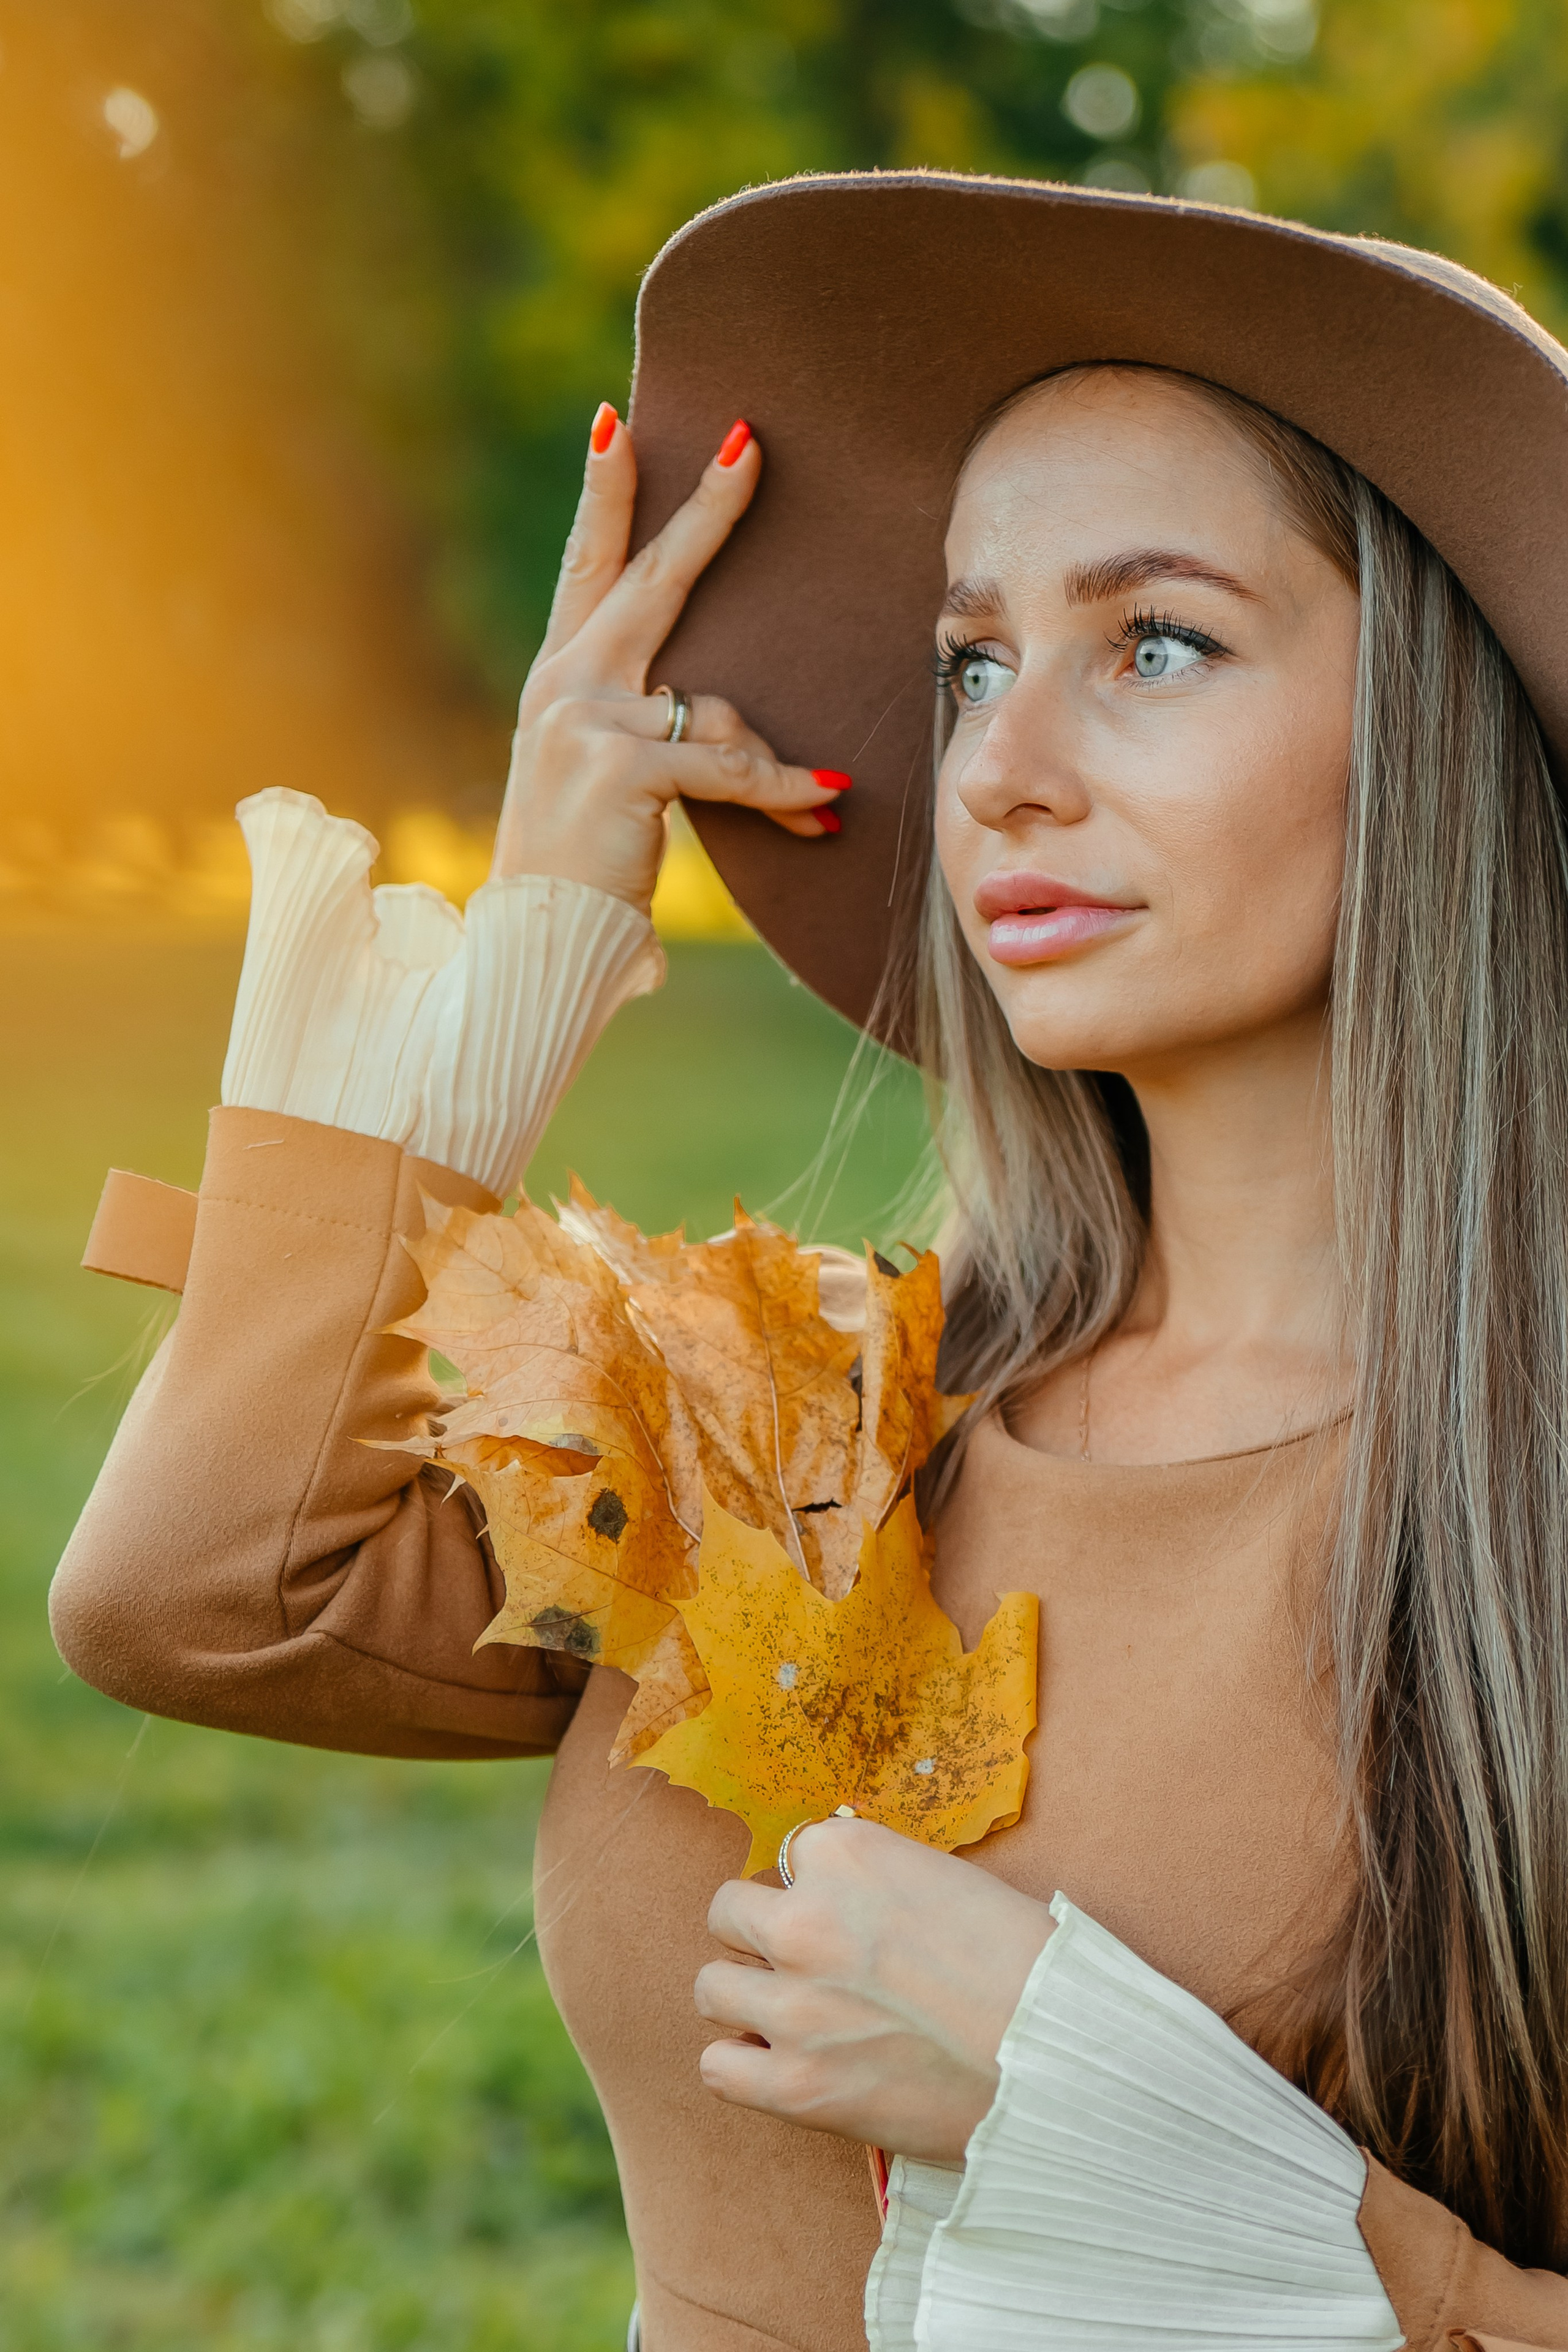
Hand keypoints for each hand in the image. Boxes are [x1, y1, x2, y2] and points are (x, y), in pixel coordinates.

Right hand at [491, 406, 848, 910]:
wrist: (533, 941)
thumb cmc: (582, 869)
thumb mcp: (618, 784)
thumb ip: (669, 734)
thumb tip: (776, 752)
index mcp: (558, 678)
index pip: (587, 569)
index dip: (604, 495)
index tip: (618, 423)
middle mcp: (563, 683)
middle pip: (649, 578)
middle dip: (706, 508)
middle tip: (748, 439)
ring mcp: (585, 717)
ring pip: (719, 710)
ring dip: (770, 767)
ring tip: (811, 805)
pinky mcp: (619, 762)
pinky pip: (731, 765)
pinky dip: (781, 791)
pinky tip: (819, 812)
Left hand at [694, 1816, 1053, 2161]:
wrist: (1059, 2059)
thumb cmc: (1025, 1967)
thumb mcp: (948, 1883)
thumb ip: (878, 1884)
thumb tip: (840, 1899)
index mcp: (848, 1852)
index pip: (792, 1853)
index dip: (819, 1887)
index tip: (847, 1917)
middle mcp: (806, 1917)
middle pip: (729, 1912)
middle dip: (764, 1936)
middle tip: (811, 1966)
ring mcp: (795, 2004)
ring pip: (712, 1987)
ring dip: (747, 1998)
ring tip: (794, 2016)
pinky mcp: (796, 2085)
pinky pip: (717, 2066)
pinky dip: (741, 2067)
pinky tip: (778, 2066)